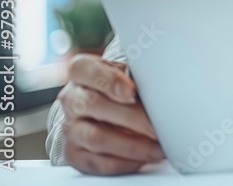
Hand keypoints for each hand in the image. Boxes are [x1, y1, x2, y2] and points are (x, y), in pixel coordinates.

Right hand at [58, 54, 163, 174]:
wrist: (105, 109)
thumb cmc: (122, 87)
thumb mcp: (128, 73)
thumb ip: (137, 76)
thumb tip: (162, 87)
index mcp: (81, 72)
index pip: (84, 71)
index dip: (108, 81)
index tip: (131, 92)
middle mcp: (71, 99)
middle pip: (91, 105)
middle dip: (129, 118)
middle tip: (156, 126)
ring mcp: (70, 127)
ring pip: (95, 137)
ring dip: (131, 145)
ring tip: (156, 148)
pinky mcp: (74, 152)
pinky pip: (97, 162)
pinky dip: (123, 162)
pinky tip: (143, 159)